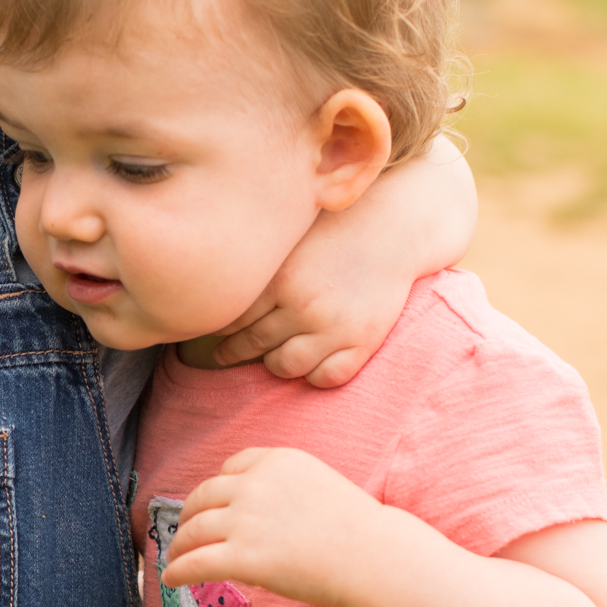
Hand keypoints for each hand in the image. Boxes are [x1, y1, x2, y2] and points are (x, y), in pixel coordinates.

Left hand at [162, 447, 376, 606]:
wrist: (371, 556)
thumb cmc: (354, 527)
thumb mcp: (318, 483)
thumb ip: (282, 485)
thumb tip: (250, 508)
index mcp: (276, 461)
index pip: (231, 467)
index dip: (216, 488)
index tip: (210, 504)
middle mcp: (256, 485)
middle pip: (204, 496)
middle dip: (189, 515)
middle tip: (183, 532)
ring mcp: (247, 520)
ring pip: (194, 530)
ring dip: (179, 545)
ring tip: (174, 557)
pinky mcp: (244, 556)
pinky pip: (196, 562)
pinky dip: (178, 570)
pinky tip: (170, 579)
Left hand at [212, 136, 476, 387]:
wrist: (394, 228)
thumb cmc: (334, 229)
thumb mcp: (290, 239)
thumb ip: (259, 265)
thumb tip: (213, 280)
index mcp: (280, 279)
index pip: (233, 319)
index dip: (220, 328)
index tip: (212, 330)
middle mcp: (303, 307)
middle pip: (252, 345)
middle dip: (234, 352)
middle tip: (225, 353)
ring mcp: (333, 328)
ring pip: (284, 366)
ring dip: (274, 364)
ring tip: (271, 357)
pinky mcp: (361, 342)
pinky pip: (326, 378)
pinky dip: (314, 375)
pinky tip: (310, 363)